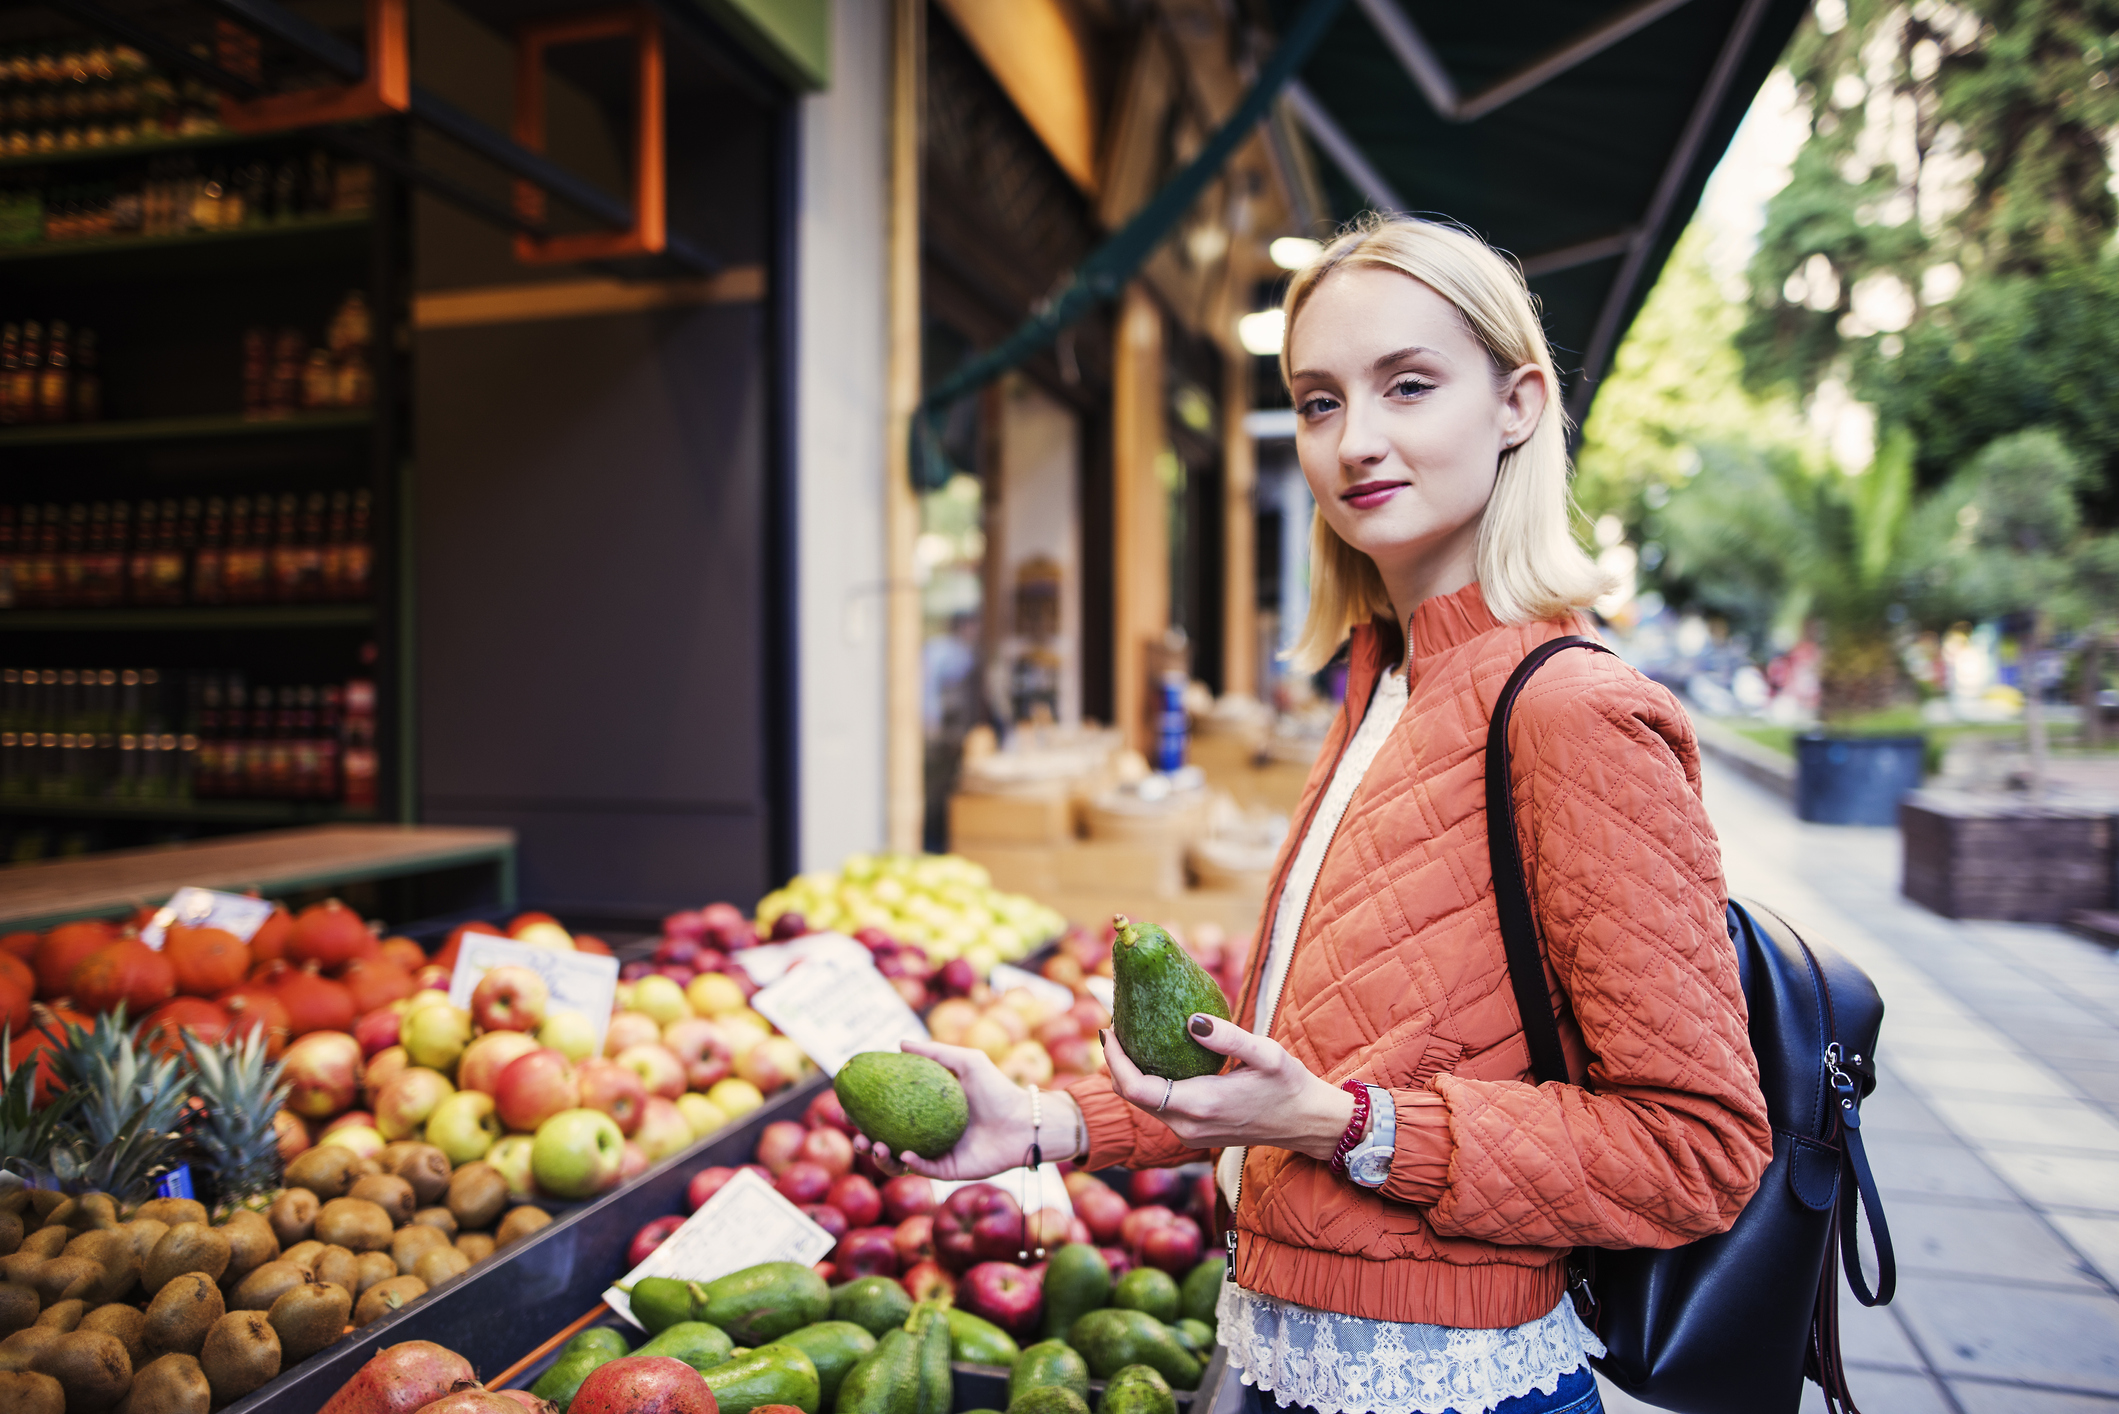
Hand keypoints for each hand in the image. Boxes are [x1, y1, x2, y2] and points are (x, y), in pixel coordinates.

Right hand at [849, 1038, 1082, 1181]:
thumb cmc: (998, 1089)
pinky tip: (905, 1154)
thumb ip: (935, 1052)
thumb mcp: (967, 1062)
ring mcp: (937, 1153)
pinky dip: (911, 1163)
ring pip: (900, 1161)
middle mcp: (928, 1133)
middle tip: (858, 1135)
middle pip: (886, 1141)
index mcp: (926, 1111)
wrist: (1024, 1121)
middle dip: (865, 1143)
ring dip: (883, 1157)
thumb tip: (898, 1043)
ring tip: (877, 1146)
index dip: (867, 1114)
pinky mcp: (949, 1170)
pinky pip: (924, 1170)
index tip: (850, 1108)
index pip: (888, 1114)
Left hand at [1103, 1017, 1354, 1160]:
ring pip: (1143, 1105)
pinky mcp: (1194, 1133)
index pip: (1136, 1089)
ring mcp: (1189, 1134)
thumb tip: (1191, 1020)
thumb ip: (1228, 1038)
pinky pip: (1158, 1108)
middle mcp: (1188, 1126)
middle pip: (1132, 1097)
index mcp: (1200, 1105)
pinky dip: (1147, 1085)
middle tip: (1116, 1025)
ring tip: (1131, 1036)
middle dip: (1116, 1064)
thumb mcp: (1266, 1055)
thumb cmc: (1289, 1086)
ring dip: (1130, 1074)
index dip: (1115, 1061)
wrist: (1306, 1124)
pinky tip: (1154, 1057)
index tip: (1109, 1029)